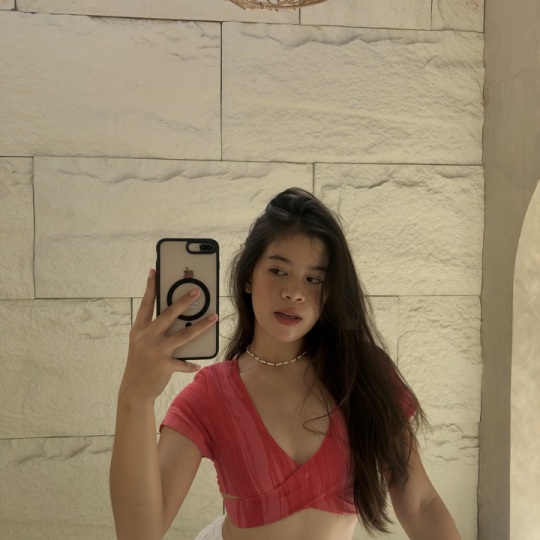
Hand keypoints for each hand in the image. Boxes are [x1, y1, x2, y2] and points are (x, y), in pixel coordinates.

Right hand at [118, 269, 218, 402]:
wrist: (133, 390)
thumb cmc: (140, 363)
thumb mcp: (141, 343)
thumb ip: (153, 329)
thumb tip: (176, 315)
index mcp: (139, 329)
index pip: (146, 304)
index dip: (150, 287)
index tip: (154, 271)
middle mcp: (147, 338)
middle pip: (168, 315)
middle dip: (184, 301)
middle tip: (197, 291)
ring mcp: (156, 351)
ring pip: (184, 335)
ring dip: (202, 325)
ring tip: (214, 317)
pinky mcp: (164, 366)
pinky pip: (184, 362)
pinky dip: (192, 363)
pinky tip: (200, 363)